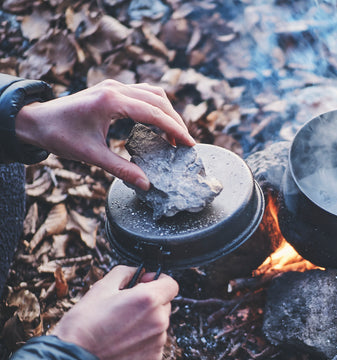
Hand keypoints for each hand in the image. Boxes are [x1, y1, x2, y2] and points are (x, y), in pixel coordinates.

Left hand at [14, 79, 194, 190]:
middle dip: (175, 122)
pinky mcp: (112, 89)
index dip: (175, 129)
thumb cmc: (59, 136)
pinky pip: (143, 93)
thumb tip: (146, 184)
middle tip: (185, 144)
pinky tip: (158, 124)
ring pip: (153, 93)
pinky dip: (156, 107)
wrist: (36, 120)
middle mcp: (115, 88)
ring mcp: (113, 86)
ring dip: (167, 112)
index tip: (189, 144)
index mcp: (111, 102)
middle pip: (158, 100)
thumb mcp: (91, 156)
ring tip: (175, 135)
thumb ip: (121, 169)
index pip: (154, 113)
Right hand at [51, 265, 178, 359]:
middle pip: (165, 303)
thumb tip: (138, 271)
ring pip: (160, 322)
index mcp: (148, 299)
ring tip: (121, 325)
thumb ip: (125, 273)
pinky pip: (155, 340)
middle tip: (127, 306)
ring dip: (148, 320)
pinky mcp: (153, 356)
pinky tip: (124, 340)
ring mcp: (158, 340)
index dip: (158, 280)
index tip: (146, 282)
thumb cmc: (84, 325)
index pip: (171, 284)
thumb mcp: (101, 287)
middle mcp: (158, 320)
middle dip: (151, 301)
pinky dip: (144, 338)